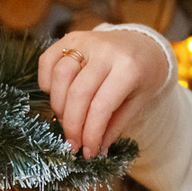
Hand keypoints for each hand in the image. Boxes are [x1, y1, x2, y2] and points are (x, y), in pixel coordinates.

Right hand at [37, 27, 173, 155]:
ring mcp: (86, 41)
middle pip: (77, 94)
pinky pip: (47, 61)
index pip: (101, 107)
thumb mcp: (138, 102)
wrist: (143, 45)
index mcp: (128, 68)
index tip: (87, 152)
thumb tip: (96, 149)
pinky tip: (59, 97)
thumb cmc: (143, 77)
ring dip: (58, 106)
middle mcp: (105, 51)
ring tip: (67, 121)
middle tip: (73, 144)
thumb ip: (115, 124)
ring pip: (59, 77)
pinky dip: (47, 84)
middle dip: (72, 125)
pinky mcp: (70, 37)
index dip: (90, 133)